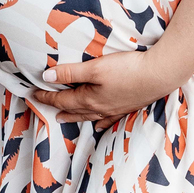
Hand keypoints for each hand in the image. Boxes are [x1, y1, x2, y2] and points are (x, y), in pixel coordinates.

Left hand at [31, 50, 173, 127]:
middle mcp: (100, 108)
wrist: (160, 74)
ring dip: (75, 117)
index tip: (32, 93)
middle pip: (73, 110)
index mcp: (89, 99)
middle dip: (57, 108)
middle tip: (44, 107)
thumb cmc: (128, 69)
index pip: (61, 99)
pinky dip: (100, 122)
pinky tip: (99, 125)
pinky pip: (109, 119)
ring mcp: (114, 109)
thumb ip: (70, 72)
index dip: (46, 96)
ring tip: (64, 119)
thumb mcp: (95, 67)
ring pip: (89, 116)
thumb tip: (47, 78)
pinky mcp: (127, 107)